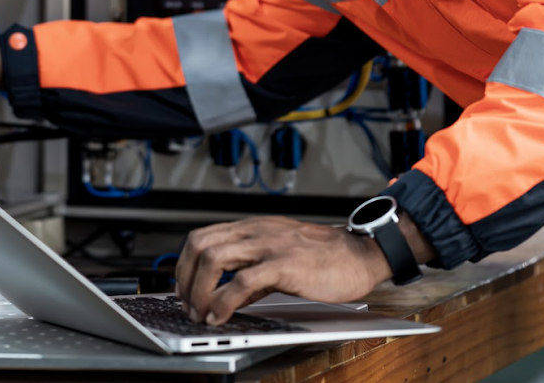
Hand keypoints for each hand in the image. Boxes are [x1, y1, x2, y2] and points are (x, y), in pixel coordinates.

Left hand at [175, 216, 387, 325]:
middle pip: (200, 245)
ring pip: (214, 258)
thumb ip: (251, 273)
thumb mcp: (279, 256)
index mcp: (251, 228)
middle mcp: (255, 231)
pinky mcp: (283, 264)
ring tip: (201, 313)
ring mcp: (268, 245)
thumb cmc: (323, 256)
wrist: (359, 254)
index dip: (184, 265)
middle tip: (188, 305)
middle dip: (185, 279)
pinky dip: (223, 302)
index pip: (201, 237)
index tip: (183, 290)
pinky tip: (221, 316)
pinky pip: (242, 282)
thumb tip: (227, 297)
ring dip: (199, 291)